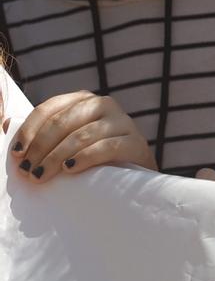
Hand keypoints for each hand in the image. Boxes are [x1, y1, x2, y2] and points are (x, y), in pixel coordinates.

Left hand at [5, 91, 156, 181]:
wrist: (132, 180)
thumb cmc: (90, 160)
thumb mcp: (63, 143)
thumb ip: (38, 133)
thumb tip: (6, 123)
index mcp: (83, 100)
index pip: (49, 109)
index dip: (29, 131)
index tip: (16, 155)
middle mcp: (104, 105)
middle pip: (63, 122)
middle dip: (40, 148)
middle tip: (27, 171)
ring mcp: (122, 122)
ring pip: (82, 135)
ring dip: (56, 157)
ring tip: (41, 176)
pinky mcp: (135, 142)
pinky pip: (106, 147)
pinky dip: (84, 158)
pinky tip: (70, 169)